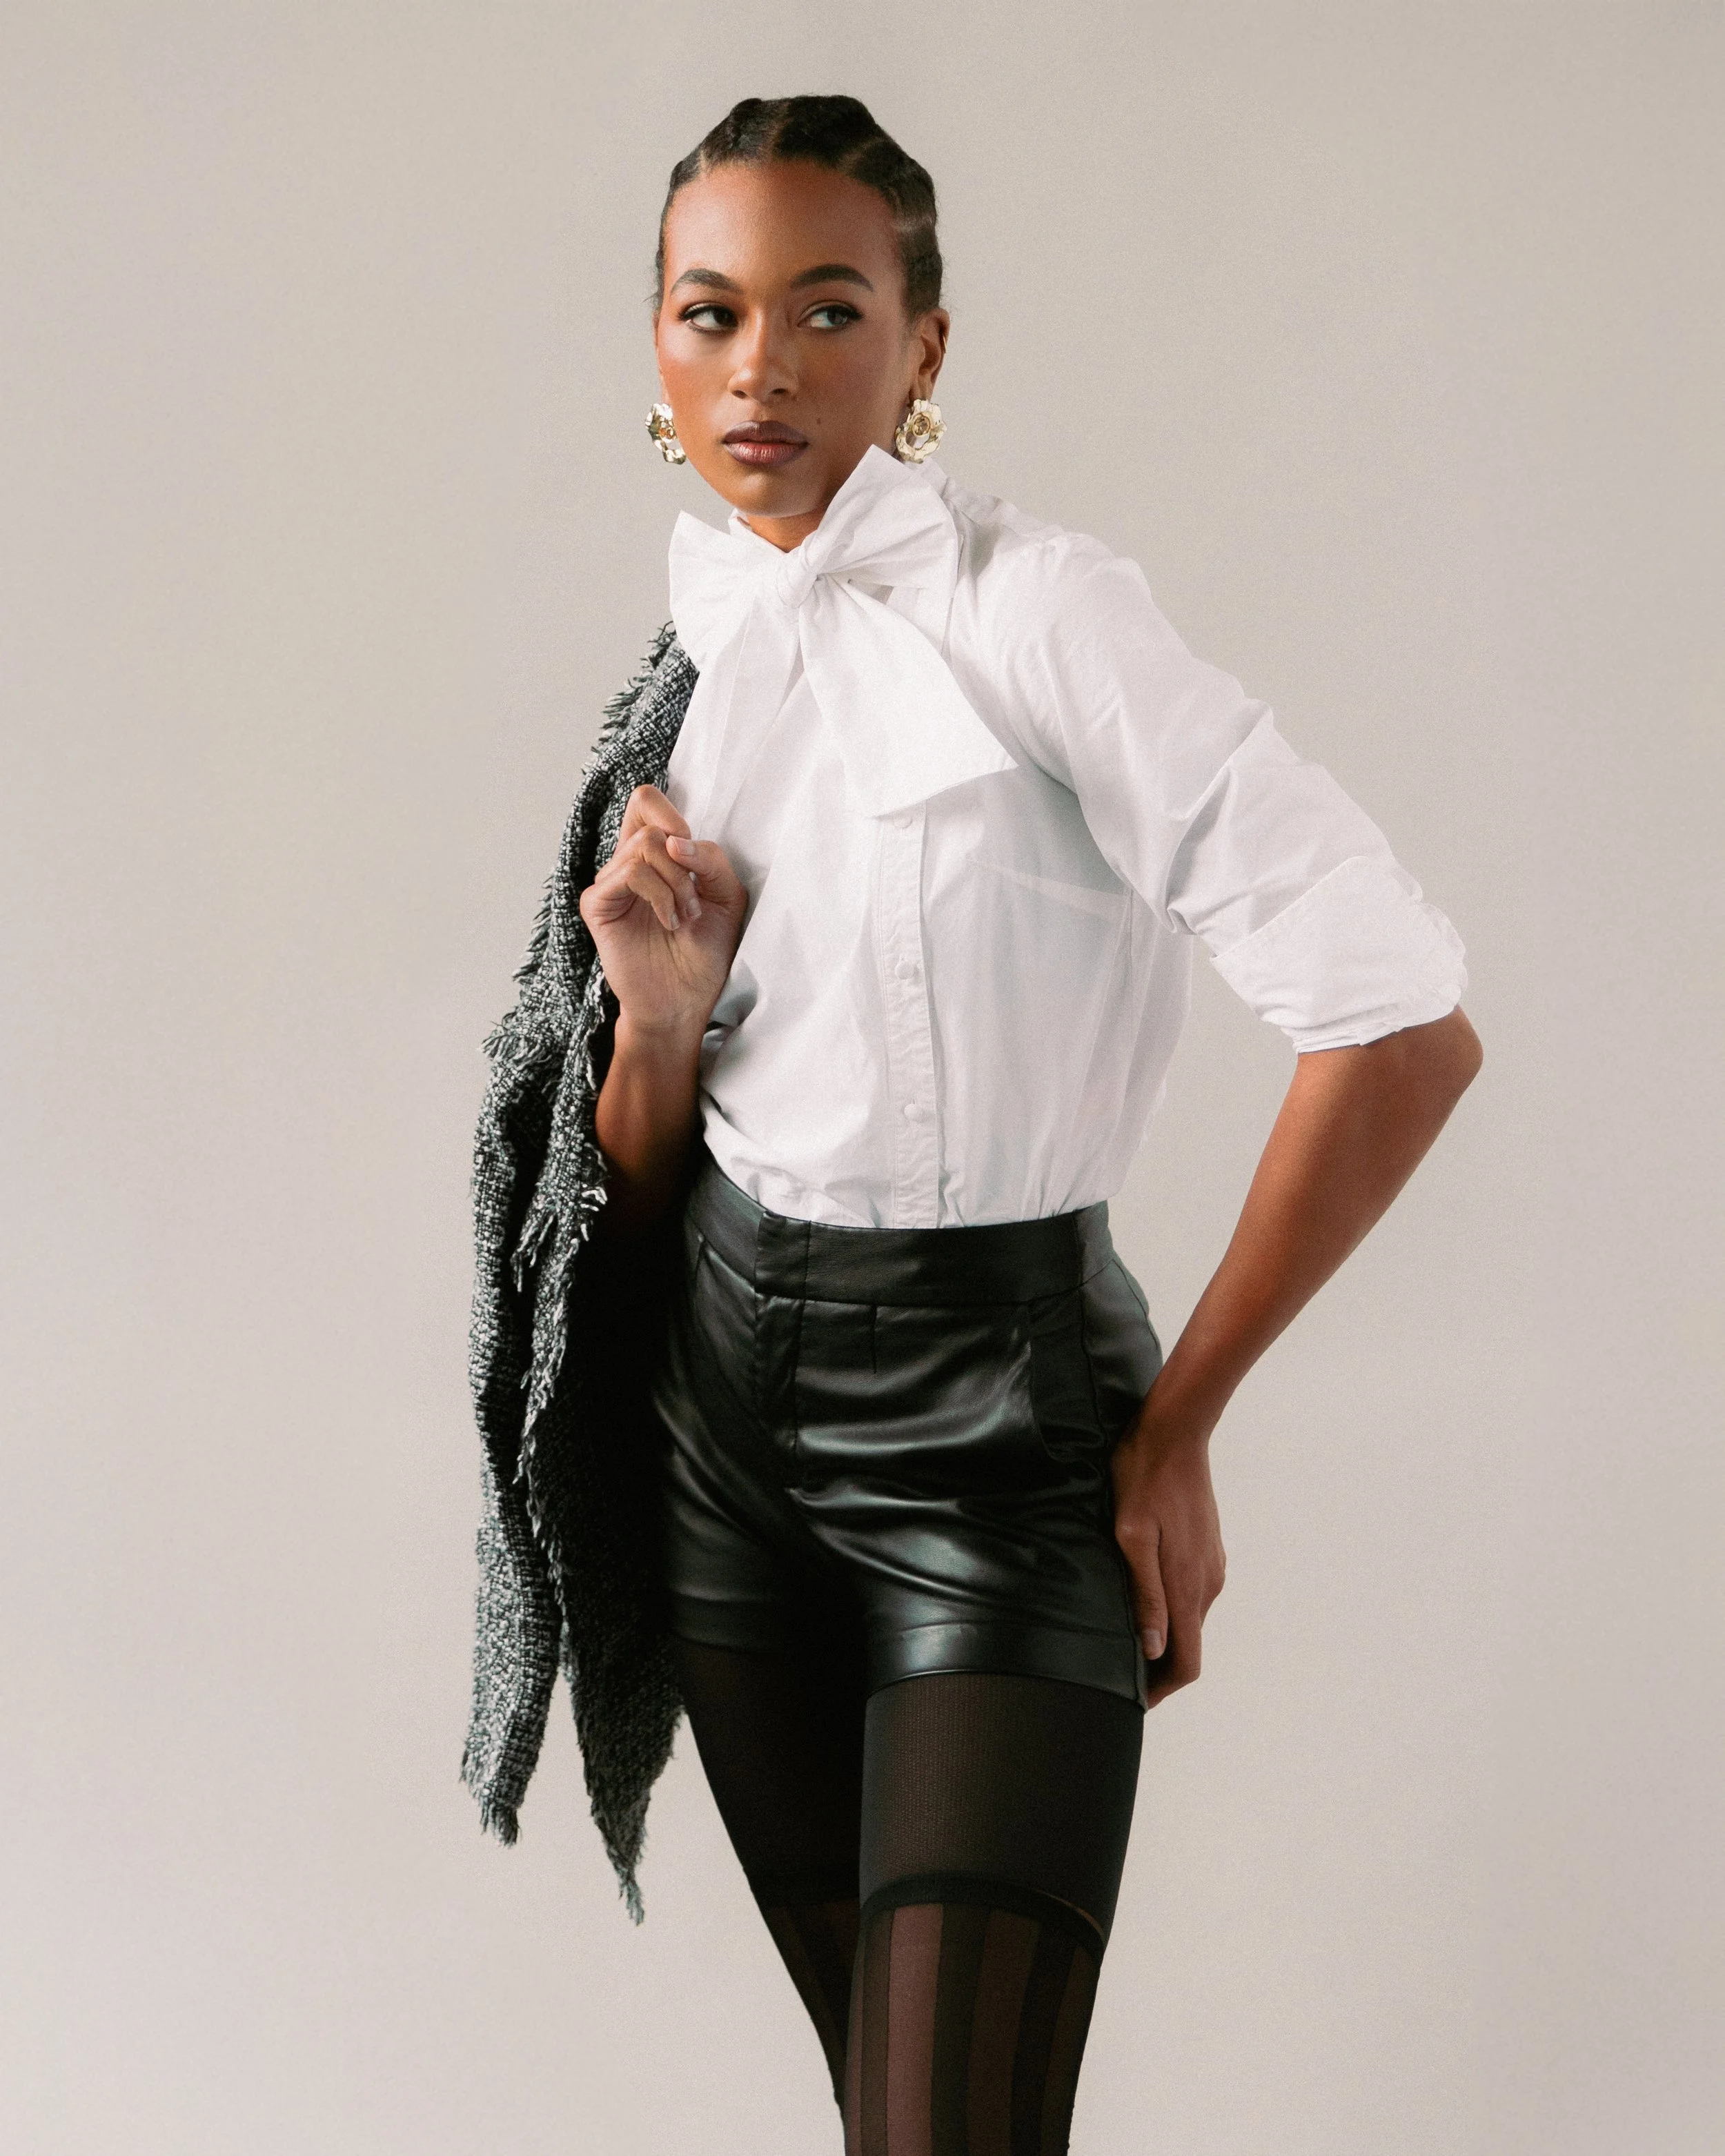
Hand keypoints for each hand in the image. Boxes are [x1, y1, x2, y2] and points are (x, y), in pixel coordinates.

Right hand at [578, 785, 746, 1037]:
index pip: (645, 800)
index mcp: (654, 854)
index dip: (673, 816)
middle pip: (645, 815)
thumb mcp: (726, 895)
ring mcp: (609, 883)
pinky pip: (629, 873)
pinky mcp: (597, 905)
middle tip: (694, 897)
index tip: (694, 858)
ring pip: (643, 845)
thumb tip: (674, 839)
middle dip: (683, 857)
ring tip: (685, 917)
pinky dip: (659, 895)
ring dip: (677, 882)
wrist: (687, 1000)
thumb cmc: (706, 950)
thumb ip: (710, 859)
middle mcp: (626, 862)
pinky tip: (669, 923)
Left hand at [1109, 1401, 1227, 1708]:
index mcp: (1188, 1586)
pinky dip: (1171, 1612)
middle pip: (1189, 1648)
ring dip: (1163, 1639)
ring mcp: (1212, 1566)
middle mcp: (1207, 1583)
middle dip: (1158, 1671)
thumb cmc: (1142, 1479)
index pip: (1187, 1664)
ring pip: (1191, 1621)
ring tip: (1120, 1641)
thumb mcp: (1130, 1534)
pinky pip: (1192, 1594)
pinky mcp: (1209, 1550)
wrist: (1175, 1432)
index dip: (1161, 1691)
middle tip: (1114, 1676)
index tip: (1129, 1701)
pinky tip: (1140, 1600)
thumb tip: (1153, 1649)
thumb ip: (1144, 1593)